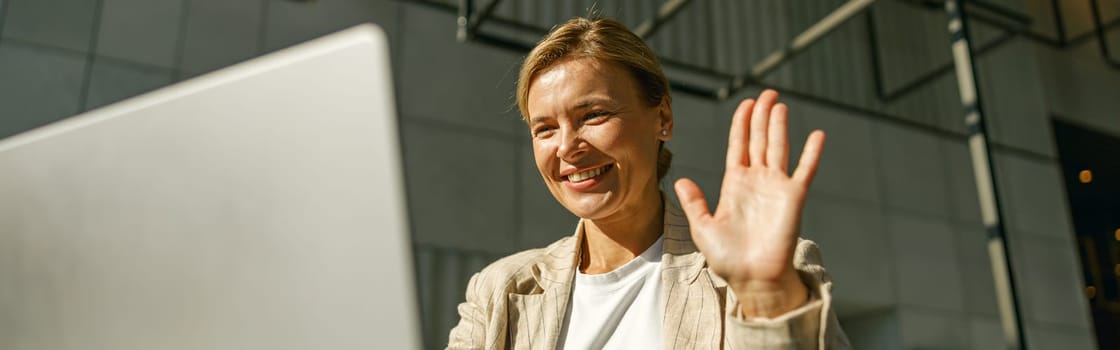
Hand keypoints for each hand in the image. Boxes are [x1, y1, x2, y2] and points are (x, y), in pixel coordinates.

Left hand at [673, 89, 823, 317]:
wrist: (752, 279)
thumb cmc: (728, 259)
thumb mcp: (703, 228)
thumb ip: (695, 203)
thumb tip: (683, 180)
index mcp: (734, 184)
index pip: (738, 146)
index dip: (741, 124)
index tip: (746, 103)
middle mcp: (756, 181)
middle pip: (759, 140)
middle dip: (762, 116)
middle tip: (767, 93)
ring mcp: (776, 187)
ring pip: (777, 147)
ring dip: (779, 125)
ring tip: (780, 103)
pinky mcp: (793, 198)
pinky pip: (804, 171)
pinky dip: (811, 153)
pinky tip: (816, 134)